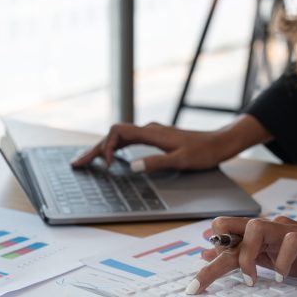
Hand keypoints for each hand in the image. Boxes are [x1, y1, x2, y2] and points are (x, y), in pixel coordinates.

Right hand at [71, 115, 272, 172]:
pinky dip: (116, 148)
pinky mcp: (155, 138)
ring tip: (88, 161)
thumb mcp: (181, 160)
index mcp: (152, 133)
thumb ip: (156, 163)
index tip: (106, 165)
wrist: (219, 143)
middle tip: (77, 164)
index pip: (118, 133)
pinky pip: (128, 140)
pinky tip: (113, 157)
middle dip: (95, 149)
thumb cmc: (203, 152)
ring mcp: (152, 133)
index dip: (106, 147)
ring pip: (120, 137)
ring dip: (103, 148)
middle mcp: (149, 130)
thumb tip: (130, 166)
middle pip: (114, 135)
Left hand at [187, 213, 296, 294]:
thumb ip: (243, 254)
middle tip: (198, 285)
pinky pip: (292, 241)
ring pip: (257, 228)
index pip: (227, 233)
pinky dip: (283, 260)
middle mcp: (270, 229)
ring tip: (250, 281)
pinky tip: (281, 277)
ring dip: (247, 255)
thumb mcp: (270, 257)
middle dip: (215, 261)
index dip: (212, 247)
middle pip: (234, 232)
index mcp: (259, 235)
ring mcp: (289, 231)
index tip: (200, 267)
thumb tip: (209, 255)